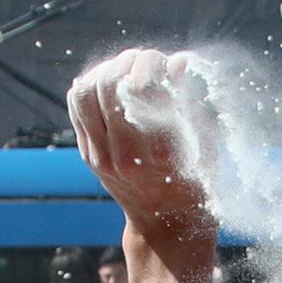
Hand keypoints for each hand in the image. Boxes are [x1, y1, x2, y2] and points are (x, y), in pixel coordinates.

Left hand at [68, 48, 218, 242]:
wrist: (166, 221)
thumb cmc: (195, 176)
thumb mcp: (205, 140)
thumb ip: (191, 100)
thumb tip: (177, 61)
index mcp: (161, 152)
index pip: (142, 86)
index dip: (152, 62)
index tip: (165, 63)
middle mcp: (125, 156)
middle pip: (109, 84)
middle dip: (128, 61)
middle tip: (145, 62)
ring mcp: (101, 157)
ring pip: (86, 92)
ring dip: (106, 70)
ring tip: (126, 69)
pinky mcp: (88, 155)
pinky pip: (77, 107)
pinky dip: (90, 85)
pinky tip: (109, 84)